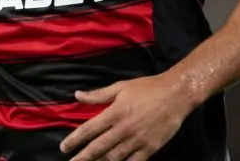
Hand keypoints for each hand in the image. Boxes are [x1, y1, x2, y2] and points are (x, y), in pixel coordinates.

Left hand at [59, 74, 195, 160]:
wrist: (176, 95)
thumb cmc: (147, 88)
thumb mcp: (120, 87)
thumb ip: (98, 95)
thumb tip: (77, 95)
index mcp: (114, 113)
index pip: (88, 129)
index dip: (74, 140)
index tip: (64, 148)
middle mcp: (123, 129)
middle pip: (98, 148)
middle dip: (82, 157)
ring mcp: (137, 140)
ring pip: (114, 158)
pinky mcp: (150, 148)